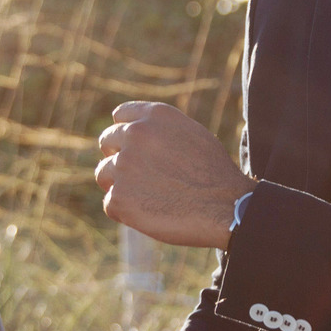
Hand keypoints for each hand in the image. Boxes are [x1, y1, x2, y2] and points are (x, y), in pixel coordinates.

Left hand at [95, 101, 255, 251]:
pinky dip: (126, 211)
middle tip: (139, 177)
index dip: (125, 134)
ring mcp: (124, 166)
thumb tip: (136, 132)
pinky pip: (111, 203)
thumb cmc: (215, 174)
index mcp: (154, 116)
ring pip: (105, 174)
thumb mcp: (191, 135)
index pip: (120, 116)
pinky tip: (151, 214)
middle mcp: (134, 134)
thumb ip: (161, 130)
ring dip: (120, 185)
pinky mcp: (119, 197)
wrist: (226, 207)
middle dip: (119, 158)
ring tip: (148, 197)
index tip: (132, 149)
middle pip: (107, 142)